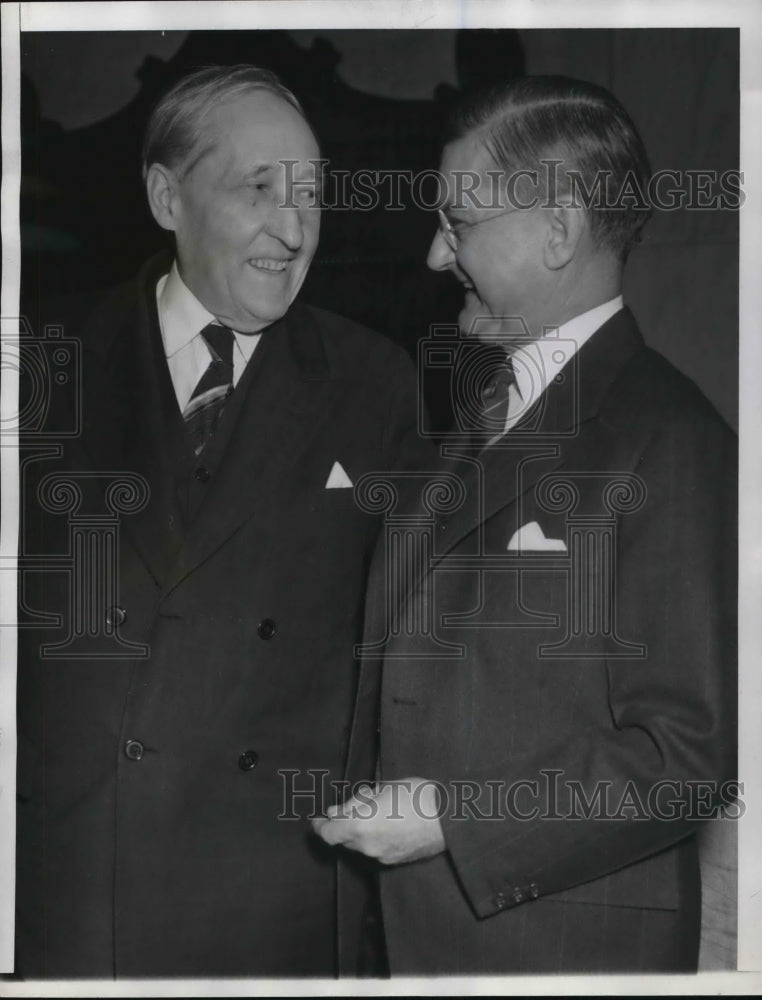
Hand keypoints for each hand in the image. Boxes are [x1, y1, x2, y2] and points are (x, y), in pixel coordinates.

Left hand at [311, 777, 445, 865]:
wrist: (451, 818)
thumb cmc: (416, 795)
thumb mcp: (383, 788)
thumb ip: (357, 802)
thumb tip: (338, 810)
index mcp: (359, 826)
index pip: (328, 833)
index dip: (319, 826)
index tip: (317, 818)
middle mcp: (366, 846)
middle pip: (344, 838)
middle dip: (344, 822)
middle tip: (355, 804)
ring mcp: (381, 856)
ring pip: (360, 845)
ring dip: (360, 830)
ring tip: (377, 809)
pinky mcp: (395, 861)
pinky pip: (376, 849)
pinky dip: (375, 838)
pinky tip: (389, 822)